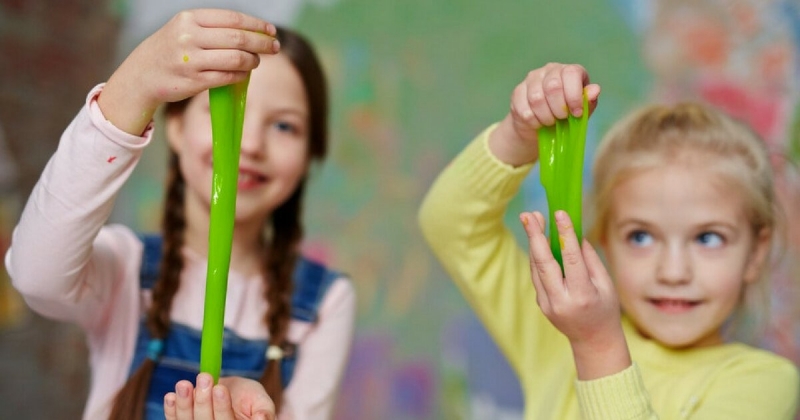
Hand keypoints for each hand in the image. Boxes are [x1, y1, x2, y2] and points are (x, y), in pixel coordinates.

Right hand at [99, 9, 280, 134]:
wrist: (141, 74)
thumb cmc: (170, 50)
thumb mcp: (184, 28)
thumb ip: (213, 27)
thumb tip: (253, 32)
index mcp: (189, 18)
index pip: (233, 19)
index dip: (256, 25)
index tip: (271, 30)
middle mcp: (189, 37)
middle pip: (238, 38)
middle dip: (262, 43)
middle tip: (274, 47)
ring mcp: (191, 60)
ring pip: (236, 58)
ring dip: (253, 61)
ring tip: (256, 62)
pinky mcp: (194, 81)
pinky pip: (228, 76)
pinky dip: (241, 74)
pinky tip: (244, 73)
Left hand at [164, 373, 275, 419]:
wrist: (230, 392)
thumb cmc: (248, 398)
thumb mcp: (261, 401)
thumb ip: (264, 411)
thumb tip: (262, 419)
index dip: (223, 408)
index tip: (219, 388)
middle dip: (203, 401)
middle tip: (204, 377)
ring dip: (184, 404)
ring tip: (184, 384)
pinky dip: (171, 410)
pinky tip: (171, 396)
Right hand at [490, 63, 600, 165]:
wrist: (540, 127)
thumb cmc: (566, 116)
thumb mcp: (581, 111)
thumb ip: (589, 101)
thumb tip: (595, 90)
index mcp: (569, 71)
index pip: (571, 74)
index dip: (574, 96)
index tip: (576, 113)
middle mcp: (549, 70)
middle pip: (552, 86)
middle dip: (559, 108)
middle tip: (562, 119)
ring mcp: (531, 79)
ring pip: (536, 98)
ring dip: (545, 116)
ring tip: (550, 122)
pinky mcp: (517, 92)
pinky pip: (524, 109)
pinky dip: (533, 121)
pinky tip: (537, 123)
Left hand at [520, 210, 630, 379]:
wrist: (593, 341)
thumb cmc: (605, 310)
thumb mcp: (605, 285)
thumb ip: (590, 260)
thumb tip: (574, 234)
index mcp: (582, 295)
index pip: (571, 260)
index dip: (564, 235)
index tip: (560, 213)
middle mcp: (560, 300)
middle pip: (544, 263)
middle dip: (535, 236)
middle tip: (529, 214)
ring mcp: (547, 303)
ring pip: (536, 268)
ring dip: (533, 242)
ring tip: (532, 219)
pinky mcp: (541, 303)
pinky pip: (536, 275)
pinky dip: (536, 256)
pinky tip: (538, 239)